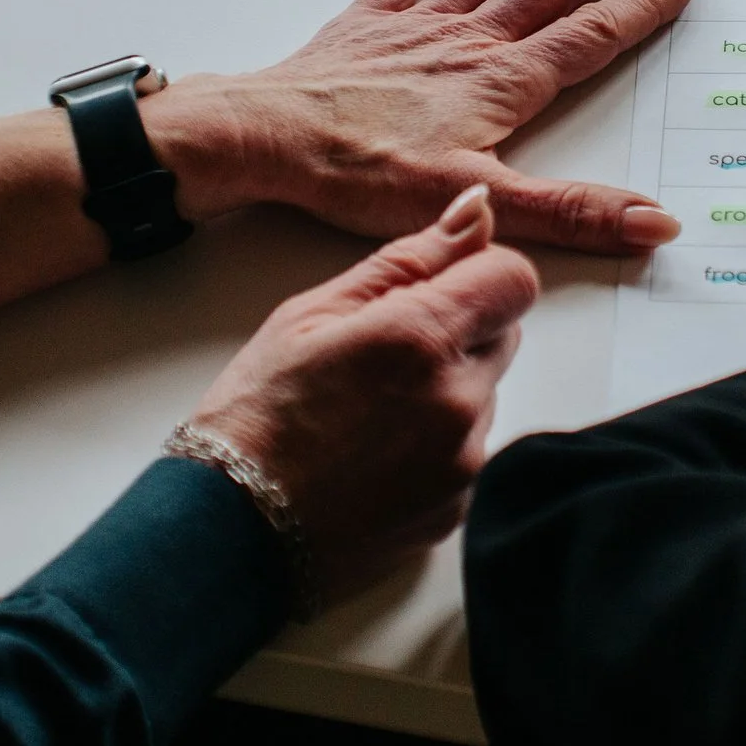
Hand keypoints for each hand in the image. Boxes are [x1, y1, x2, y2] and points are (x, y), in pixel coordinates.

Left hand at [152, 0, 698, 252]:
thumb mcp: (479, 200)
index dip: (641, 7)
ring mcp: (417, 26)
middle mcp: (468, 42)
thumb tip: (655, 221)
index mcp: (501, 82)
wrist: (270, 138)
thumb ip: (570, 212)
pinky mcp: (367, 25)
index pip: (590, 37)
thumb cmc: (362, 172)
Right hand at [189, 184, 534, 604]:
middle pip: (504, 334)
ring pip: (485, 394)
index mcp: (420, 339)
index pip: (513, 278)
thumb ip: (408, 260)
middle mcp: (457, 402)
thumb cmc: (257, 416)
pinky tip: (376, 453)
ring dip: (448, 388)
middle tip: (384, 351)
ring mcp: (462, 462)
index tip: (439, 285)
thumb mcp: (313, 313)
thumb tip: (473, 212)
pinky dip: (438, 443)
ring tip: (369, 410)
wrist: (231, 533)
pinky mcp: (458, 507)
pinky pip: (470, 451)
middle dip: (460, 328)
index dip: (478, 272)